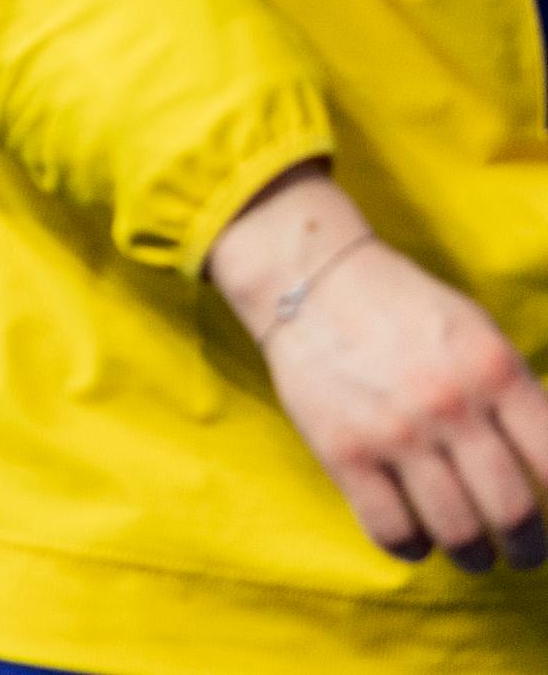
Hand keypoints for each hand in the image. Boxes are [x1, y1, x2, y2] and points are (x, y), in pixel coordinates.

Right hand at [208, 163, 547, 570]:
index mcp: (495, 372)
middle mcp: (451, 406)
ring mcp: (395, 431)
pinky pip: (391, 529)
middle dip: (528, 547)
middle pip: (513, 512)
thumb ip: (516, 395)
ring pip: (457, 531)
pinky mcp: (343, 451)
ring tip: (474, 554)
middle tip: (525, 552)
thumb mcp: (479, 336)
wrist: (309, 278)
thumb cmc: (405, 308)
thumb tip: (546, 462)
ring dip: (474, 556)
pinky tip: (417, 541)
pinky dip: (412, 548)